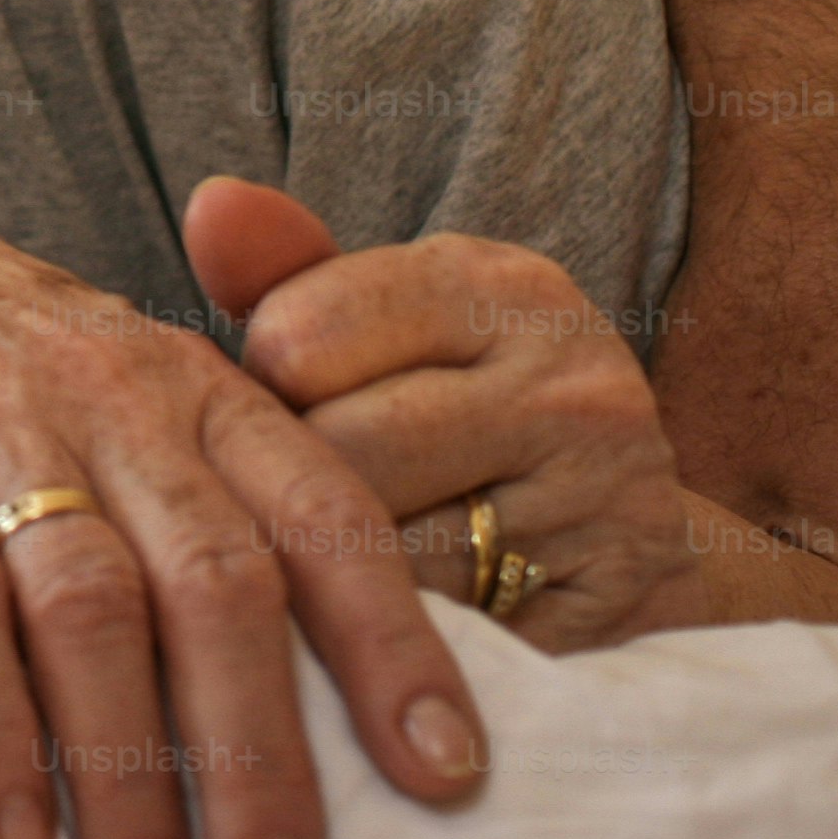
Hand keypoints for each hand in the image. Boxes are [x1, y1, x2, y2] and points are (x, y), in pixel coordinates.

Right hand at [0, 137, 489, 838]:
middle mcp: (97, 388)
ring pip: (95, 606)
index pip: (324, 513)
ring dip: (131, 774)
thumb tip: (295, 655)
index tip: (449, 781)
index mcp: (174, 376)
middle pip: (221, 586)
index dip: (396, 649)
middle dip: (263, 761)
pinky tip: (9, 830)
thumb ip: (181, 474)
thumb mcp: (81, 367)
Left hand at [187, 180, 707, 648]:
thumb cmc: (462, 409)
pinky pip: (446, 632)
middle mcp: (570, 383)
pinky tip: (383, 623)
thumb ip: (288, 270)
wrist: (625, 538)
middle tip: (289, 501)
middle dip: (289, 485)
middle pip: (340, 451)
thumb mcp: (390, 324)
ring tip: (330, 561)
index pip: (301, 332)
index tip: (281, 406)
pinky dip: (389, 636)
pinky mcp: (606, 608)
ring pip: (388, 553)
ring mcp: (603, 500)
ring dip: (330, 571)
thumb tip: (212, 202)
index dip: (259, 386)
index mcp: (505, 288)